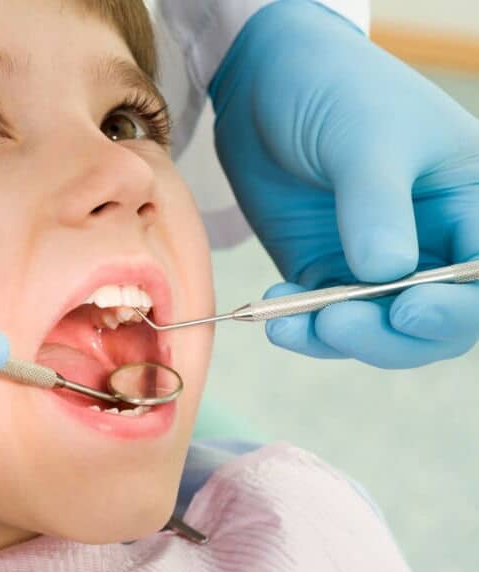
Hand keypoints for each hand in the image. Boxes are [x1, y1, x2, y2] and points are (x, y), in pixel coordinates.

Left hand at [210, 0, 478, 367]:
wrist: (266, 82)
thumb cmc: (334, 90)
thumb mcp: (364, 137)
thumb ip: (377, 205)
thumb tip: (386, 273)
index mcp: (471, 202)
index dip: (457, 305)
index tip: (410, 308)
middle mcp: (434, 241)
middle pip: (437, 320)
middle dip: (393, 333)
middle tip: (338, 323)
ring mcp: (379, 262)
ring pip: (381, 330)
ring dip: (341, 338)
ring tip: (293, 324)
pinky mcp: (327, 270)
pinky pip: (325, 317)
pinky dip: (304, 326)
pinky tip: (277, 315)